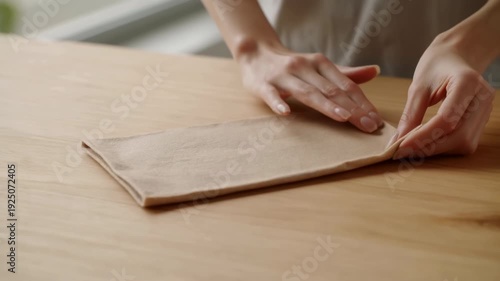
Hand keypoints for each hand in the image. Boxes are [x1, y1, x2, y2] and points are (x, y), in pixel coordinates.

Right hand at [238, 44, 383, 132]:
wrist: (256, 53)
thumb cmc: (291, 66)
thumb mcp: (318, 66)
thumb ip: (345, 73)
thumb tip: (374, 71)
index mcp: (320, 63)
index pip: (346, 85)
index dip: (362, 102)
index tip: (376, 121)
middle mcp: (304, 67)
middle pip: (331, 90)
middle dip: (351, 108)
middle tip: (367, 126)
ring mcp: (283, 76)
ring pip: (307, 92)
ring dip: (325, 105)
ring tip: (342, 117)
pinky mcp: (263, 85)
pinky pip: (271, 95)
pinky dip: (278, 103)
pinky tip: (286, 113)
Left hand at [393, 34, 495, 158]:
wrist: (456, 56)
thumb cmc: (436, 66)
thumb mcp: (418, 86)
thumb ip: (410, 114)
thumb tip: (398, 142)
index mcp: (467, 83)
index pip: (447, 119)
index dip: (423, 137)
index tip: (400, 146)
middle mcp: (482, 98)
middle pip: (458, 136)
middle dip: (428, 147)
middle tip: (402, 152)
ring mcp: (486, 111)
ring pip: (463, 143)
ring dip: (435, 150)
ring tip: (411, 148)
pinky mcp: (482, 120)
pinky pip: (464, 141)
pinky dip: (443, 146)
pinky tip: (425, 144)